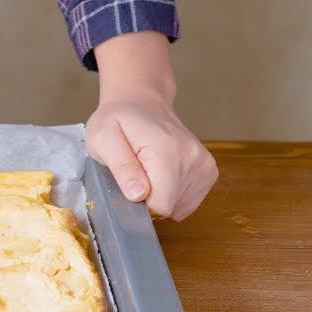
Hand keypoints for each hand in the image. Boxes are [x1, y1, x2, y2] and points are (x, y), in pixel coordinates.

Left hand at [86, 91, 216, 219]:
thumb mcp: (103, 139)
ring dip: (160, 196)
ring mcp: (204, 165)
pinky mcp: (208, 171)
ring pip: (179, 207)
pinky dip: (171, 194)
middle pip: (170, 207)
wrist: (140, 103)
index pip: (161, 205)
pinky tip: (160, 174)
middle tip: (134, 172)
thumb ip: (121, 167)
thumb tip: (139, 194)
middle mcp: (193, 158)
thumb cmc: (117, 120)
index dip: (138, 203)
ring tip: (146, 170)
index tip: (127, 184)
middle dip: (148, 199)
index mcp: (167, 150)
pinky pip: (188, 201)